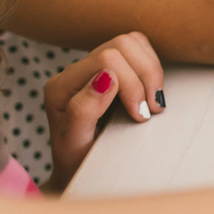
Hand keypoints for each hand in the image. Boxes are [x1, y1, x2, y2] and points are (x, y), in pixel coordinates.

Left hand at [40, 31, 163, 191]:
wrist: (79, 171)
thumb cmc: (77, 164)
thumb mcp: (74, 147)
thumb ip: (82, 112)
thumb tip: (106, 78)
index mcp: (61, 86)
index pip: (107, 59)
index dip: (133, 84)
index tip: (142, 116)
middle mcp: (75, 71)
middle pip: (121, 45)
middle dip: (146, 75)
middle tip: (152, 109)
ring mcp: (94, 67)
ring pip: (133, 42)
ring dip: (151, 70)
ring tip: (152, 102)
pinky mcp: (112, 68)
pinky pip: (139, 49)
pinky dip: (152, 67)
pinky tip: (149, 93)